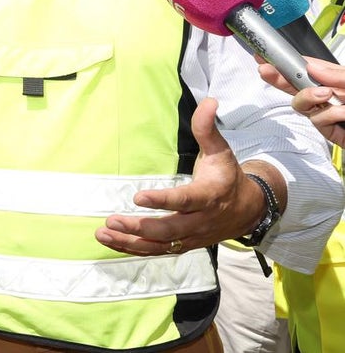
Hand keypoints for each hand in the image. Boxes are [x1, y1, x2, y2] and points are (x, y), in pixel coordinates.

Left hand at [95, 98, 263, 254]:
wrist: (248, 210)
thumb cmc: (227, 177)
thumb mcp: (221, 151)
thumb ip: (208, 129)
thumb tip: (209, 101)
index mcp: (209, 195)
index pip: (186, 200)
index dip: (164, 200)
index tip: (138, 196)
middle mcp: (200, 220)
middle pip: (169, 229)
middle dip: (140, 227)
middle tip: (112, 219)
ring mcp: (192, 236)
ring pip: (161, 244)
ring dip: (131, 242)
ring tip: (103, 234)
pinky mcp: (184, 245)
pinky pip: (158, 251)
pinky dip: (135, 249)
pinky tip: (112, 242)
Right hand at [259, 58, 344, 145]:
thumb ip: (336, 75)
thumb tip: (310, 67)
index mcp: (338, 79)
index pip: (308, 67)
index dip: (287, 61)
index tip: (265, 54)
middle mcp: (332, 94)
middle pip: (297, 84)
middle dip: (280, 77)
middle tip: (264, 70)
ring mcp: (330, 113)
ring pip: (301, 104)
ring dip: (309, 97)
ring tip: (327, 95)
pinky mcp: (331, 131)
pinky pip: (317, 120)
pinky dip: (329, 114)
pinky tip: (343, 113)